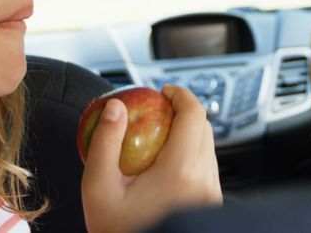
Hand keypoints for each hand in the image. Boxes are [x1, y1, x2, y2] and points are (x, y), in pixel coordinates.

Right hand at [81, 85, 222, 232]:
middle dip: (183, 112)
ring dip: (188, 135)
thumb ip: (105, 142)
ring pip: (208, 149)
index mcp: (181, 171)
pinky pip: (207, 169)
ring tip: (157, 139)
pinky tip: (164, 166)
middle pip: (205, 127)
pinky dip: (191, 157)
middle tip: (157, 111)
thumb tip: (115, 107)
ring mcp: (212, 195)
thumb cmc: (117, 232)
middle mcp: (204, 181)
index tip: (162, 92)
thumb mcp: (99, 187)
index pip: (194, 114)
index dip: (180, 94)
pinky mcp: (212, 206)